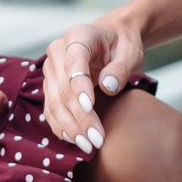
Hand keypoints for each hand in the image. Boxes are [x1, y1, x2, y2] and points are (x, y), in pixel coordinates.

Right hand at [42, 18, 146, 152]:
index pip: (74, 63)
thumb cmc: (121, 44)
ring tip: (89, 146)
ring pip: (54, 103)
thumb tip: (109, 87)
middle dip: (79, 117)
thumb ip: (120, 67)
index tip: (90, 108)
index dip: (79, 86)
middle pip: (63, 89)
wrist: (111, 38)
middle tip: (97, 139)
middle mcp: (58, 51)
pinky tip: (76, 141)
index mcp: (78, 36)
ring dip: (70, 127)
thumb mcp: (130, 51)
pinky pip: (51, 110)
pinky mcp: (50, 86)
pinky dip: (62, 127)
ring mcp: (51, 70)